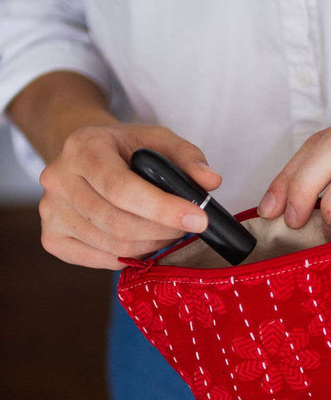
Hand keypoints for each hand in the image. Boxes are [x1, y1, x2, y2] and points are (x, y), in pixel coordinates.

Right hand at [39, 122, 221, 268]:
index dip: (163, 208)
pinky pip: (101, 259)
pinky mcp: (52, 238)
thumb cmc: (125, 149)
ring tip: (167, 231)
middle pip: (118, 222)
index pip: (121, 187)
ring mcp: (50, 211)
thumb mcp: (157, 139)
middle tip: (186, 226)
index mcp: (82, 148)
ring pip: (112, 245)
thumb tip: (210, 182)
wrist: (84, 155)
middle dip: (163, 230)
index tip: (199, 219)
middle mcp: (57, 179)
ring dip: (151, 244)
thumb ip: (187, 157)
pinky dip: (131, 256)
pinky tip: (144, 240)